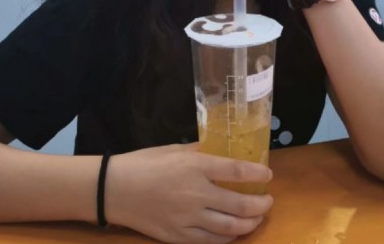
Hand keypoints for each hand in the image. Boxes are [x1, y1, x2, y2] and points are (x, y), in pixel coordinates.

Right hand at [105, 143, 273, 243]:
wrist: (115, 189)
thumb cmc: (145, 163)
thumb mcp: (175, 149)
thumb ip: (201, 151)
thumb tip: (222, 148)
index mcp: (195, 167)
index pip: (236, 171)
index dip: (257, 174)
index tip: (268, 174)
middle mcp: (196, 194)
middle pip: (239, 204)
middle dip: (260, 204)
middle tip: (268, 200)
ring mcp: (188, 219)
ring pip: (229, 228)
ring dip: (250, 224)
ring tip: (257, 218)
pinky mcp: (178, 237)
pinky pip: (211, 242)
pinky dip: (228, 239)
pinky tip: (235, 233)